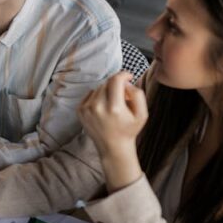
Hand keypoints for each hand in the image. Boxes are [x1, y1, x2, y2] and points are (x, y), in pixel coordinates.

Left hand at [78, 72, 147, 190]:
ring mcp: (86, 109)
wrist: (113, 147)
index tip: (129, 76)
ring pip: (98, 88)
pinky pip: (90, 94)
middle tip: (124, 96)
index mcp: (114, 108)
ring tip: (114, 104)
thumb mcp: (142, 114)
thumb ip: (137, 94)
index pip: (115, 80)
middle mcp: (97, 107)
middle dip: (117, 86)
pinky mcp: (80, 110)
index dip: (123, 74)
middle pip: (107, 83)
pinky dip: (97, 97)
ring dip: (107, 92)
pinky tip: (103, 108)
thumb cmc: (129, 130)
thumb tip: (126, 82)